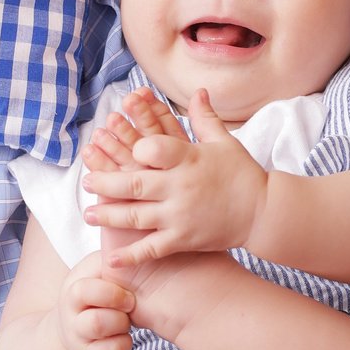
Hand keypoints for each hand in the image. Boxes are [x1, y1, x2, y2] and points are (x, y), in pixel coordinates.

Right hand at [54, 250, 134, 349]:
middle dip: (119, 305)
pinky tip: (124, 335)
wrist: (75, 331)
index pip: (86, 288)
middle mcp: (70, 312)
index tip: (126, 289)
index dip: (112, 290)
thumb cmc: (97, 293)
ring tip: (126, 319)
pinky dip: (124, 343)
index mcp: (74, 287)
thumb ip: (113, 252)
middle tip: (130, 303)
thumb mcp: (100, 270)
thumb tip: (126, 218)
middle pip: (94, 313)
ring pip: (100, 328)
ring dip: (122, 324)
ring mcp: (77, 335)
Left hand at [81, 87, 267, 265]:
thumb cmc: (242, 174)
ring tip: (89, 213)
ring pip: (135, 216)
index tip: (123, 148)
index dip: (134, 147)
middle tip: (86, 182)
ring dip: (108, 215)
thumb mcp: (224, 142)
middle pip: (133, 183)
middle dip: (105, 183)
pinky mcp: (183, 239)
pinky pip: (151, 249)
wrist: (263, 212)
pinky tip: (111, 258)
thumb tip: (197, 91)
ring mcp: (180, 216)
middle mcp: (180, 187)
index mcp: (189, 159)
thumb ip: (204, 118)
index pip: (152, 148)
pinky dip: (130, 255)